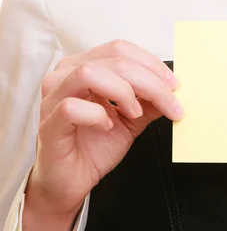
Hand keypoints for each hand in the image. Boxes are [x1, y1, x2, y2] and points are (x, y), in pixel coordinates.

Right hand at [24, 40, 182, 230]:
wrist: (72, 181)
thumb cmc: (96, 146)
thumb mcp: (133, 118)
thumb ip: (150, 101)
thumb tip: (173, 89)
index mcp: (85, 66)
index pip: (121, 49)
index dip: (152, 64)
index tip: (174, 85)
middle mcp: (66, 76)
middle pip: (114, 59)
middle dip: (150, 81)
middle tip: (168, 102)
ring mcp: (53, 98)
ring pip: (90, 73)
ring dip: (123, 91)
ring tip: (134, 112)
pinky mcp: (48, 123)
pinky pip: (71, 107)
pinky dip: (97, 114)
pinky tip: (107, 126)